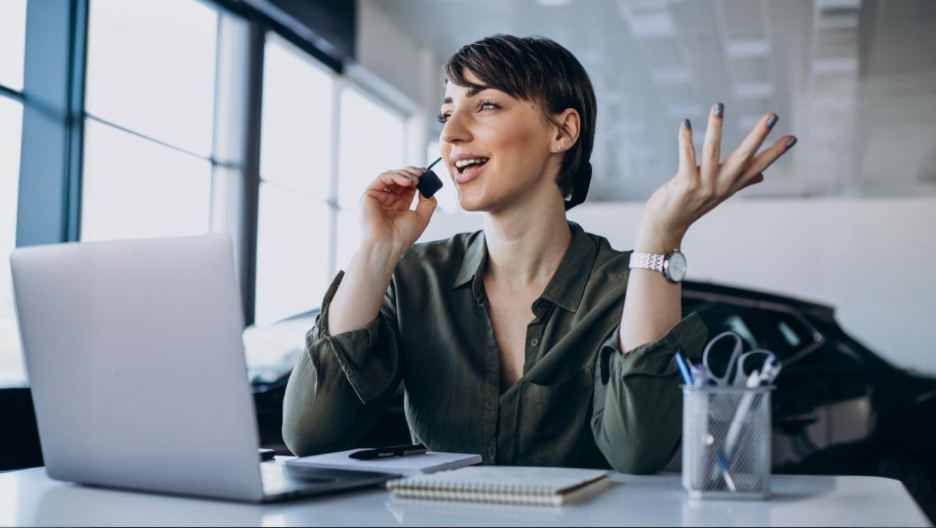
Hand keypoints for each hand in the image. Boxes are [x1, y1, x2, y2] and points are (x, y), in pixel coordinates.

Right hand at [360, 166, 437, 256]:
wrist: (387, 246)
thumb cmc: (403, 236)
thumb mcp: (422, 217)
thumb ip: (428, 201)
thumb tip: (429, 186)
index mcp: (399, 204)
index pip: (408, 184)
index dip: (418, 177)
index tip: (428, 174)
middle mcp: (388, 199)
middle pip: (399, 177)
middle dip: (412, 172)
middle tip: (423, 173)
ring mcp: (378, 196)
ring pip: (391, 175)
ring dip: (405, 173)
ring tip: (416, 179)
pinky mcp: (369, 194)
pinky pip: (382, 177)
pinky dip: (396, 175)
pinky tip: (407, 182)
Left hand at [639, 105, 796, 249]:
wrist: (667, 226)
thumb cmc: (691, 205)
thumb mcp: (719, 193)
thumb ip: (741, 182)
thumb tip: (763, 175)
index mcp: (731, 185)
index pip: (758, 166)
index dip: (775, 152)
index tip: (793, 137)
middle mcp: (721, 185)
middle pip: (743, 157)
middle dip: (758, 136)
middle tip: (772, 116)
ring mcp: (703, 186)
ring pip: (712, 151)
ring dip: (716, 127)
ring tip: (719, 106)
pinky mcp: (685, 185)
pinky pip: (687, 157)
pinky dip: (686, 139)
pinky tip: (686, 123)